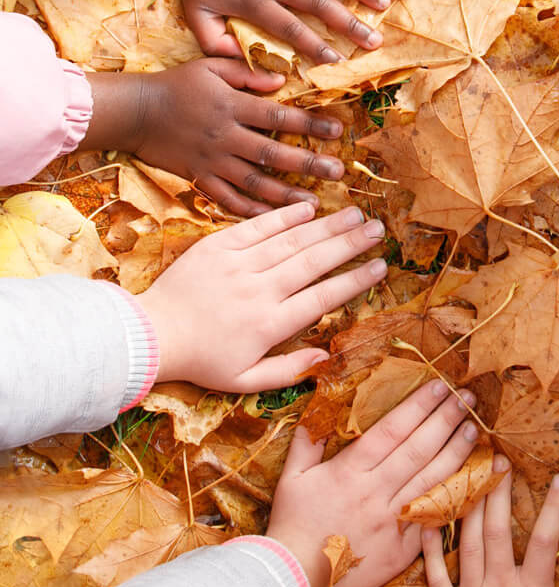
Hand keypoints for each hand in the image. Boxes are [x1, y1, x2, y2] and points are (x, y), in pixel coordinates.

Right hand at [82, 59, 346, 216]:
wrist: (133, 111)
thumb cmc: (176, 84)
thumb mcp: (212, 67)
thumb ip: (249, 74)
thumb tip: (283, 80)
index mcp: (232, 106)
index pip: (279, 117)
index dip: (310, 124)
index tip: (338, 131)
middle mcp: (225, 136)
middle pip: (273, 153)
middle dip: (307, 163)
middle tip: (337, 172)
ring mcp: (211, 160)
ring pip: (253, 182)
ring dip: (284, 194)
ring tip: (313, 204)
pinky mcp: (197, 177)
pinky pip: (226, 199)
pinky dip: (248, 211)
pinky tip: (272, 220)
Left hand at [136, 0, 389, 61]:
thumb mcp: (196, 14)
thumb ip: (214, 43)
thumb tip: (242, 60)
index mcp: (257, 2)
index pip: (292, 31)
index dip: (317, 48)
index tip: (339, 63)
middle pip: (321, 5)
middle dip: (351, 25)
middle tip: (375, 41)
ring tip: (384, 2)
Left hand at [136, 202, 386, 390]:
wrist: (148, 335)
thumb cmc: (201, 361)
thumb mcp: (245, 380)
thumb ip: (288, 371)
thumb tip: (327, 358)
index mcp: (269, 325)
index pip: (323, 298)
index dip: (355, 280)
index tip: (381, 267)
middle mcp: (259, 291)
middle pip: (314, 262)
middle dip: (350, 244)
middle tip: (378, 230)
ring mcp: (238, 266)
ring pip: (292, 241)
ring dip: (327, 226)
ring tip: (356, 214)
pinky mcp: (218, 247)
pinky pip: (257, 227)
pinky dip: (284, 216)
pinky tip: (309, 206)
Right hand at [268, 380, 478, 586]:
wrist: (293, 583)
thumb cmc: (292, 527)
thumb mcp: (293, 478)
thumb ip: (308, 440)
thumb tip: (317, 405)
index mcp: (350, 471)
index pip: (393, 430)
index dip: (419, 405)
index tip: (440, 385)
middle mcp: (375, 492)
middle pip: (419, 449)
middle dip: (447, 420)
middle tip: (469, 399)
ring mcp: (391, 521)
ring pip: (431, 480)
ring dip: (456, 452)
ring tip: (475, 429)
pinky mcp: (402, 549)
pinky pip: (432, 518)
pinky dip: (454, 497)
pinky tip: (470, 479)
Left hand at [423, 462, 558, 586]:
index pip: (545, 539)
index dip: (553, 506)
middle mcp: (499, 586)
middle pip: (498, 529)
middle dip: (499, 492)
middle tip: (499, 460)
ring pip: (468, 543)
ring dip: (470, 508)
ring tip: (470, 477)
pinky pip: (435, 575)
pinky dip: (430, 548)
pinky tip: (427, 521)